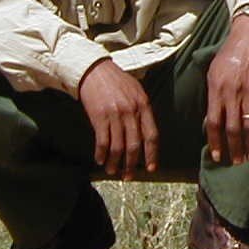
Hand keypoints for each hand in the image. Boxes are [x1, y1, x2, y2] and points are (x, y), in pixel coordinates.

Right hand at [79, 58, 158, 178]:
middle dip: (132, 164)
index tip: (151, 168)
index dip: (152, 154)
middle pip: (135, 145)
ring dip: (115, 162)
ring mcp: (115, 115)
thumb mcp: (137, 91)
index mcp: (144, 106)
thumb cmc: (117, 81)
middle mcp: (131, 112)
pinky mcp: (99, 117)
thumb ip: (143, 110)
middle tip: (129, 176)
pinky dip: (101, 153)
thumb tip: (146, 131)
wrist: (95, 71)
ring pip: (118, 146)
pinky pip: (102, 141)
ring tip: (113, 171)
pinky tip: (100, 160)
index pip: (152, 135)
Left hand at [205, 15, 248, 165]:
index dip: (215, 142)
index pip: (213, 123)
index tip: (218, 156)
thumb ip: (212, 97)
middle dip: (234, 149)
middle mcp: (233, 94)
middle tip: (236, 162)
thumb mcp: (212, 73)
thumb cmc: (228, 55)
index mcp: (216, 90)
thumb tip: (212, 121)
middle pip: (232, 129)